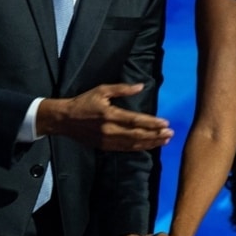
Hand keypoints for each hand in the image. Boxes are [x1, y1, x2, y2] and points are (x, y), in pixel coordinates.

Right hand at [38, 83, 172, 150]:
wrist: (64, 120)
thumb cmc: (83, 102)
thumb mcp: (101, 90)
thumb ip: (122, 89)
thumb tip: (141, 86)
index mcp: (109, 114)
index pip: (135, 120)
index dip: (152, 123)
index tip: (166, 123)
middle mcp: (110, 130)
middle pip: (137, 135)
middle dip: (156, 135)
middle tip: (171, 133)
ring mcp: (107, 140)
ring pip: (133, 144)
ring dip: (150, 143)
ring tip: (165, 140)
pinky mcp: (104, 147)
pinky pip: (125, 149)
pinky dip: (139, 147)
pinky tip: (149, 145)